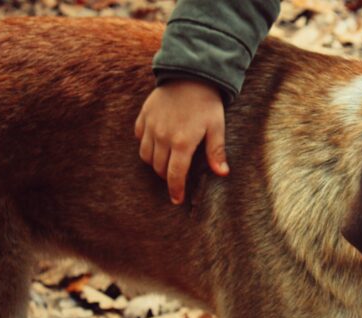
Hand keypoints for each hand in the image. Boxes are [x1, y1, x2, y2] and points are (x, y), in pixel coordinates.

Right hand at [135, 80, 228, 204]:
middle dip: (167, 177)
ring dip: (155, 163)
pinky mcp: (143, 116)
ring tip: (167, 163)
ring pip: (146, 156)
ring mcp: (150, 126)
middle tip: (177, 177)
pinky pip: (139, 138)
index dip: (175, 190)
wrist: (190, 73)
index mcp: (182, 142)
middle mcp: (162, 136)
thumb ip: (216, 152)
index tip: (177, 200)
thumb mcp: (217, 127)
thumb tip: (222, 174)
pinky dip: (146, 145)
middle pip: (159, 168)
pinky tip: (157, 144)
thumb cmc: (207, 103)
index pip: (175, 174)